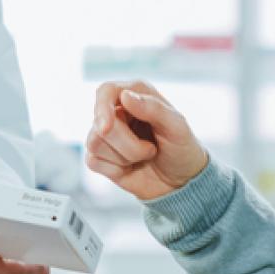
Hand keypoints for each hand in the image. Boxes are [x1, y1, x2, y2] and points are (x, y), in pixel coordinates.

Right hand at [84, 81, 209, 202]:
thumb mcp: (177, 127)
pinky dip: (115, 169)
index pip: (106, 91)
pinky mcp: (99, 156)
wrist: (181, 182)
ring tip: (144, 156)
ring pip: (94, 142)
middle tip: (151, 150)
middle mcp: (117, 111)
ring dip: (125, 156)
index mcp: (136, 94)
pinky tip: (130, 167)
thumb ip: (153, 109)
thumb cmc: (182, 149)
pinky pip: (92, 161)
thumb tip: (125, 96)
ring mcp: (106, 135)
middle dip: (128, 144)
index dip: (102, 107)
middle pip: (100, 123)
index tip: (106, 128)